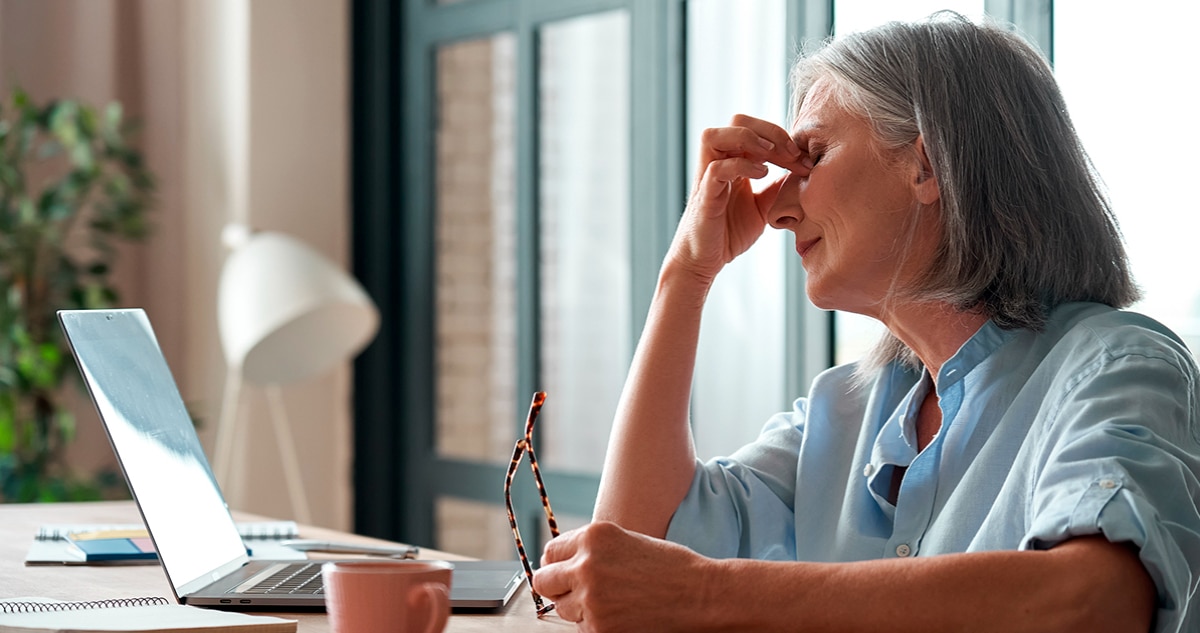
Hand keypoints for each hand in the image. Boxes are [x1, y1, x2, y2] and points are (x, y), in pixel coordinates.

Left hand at [532, 521, 717, 632]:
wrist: (700, 594)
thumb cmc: (670, 566)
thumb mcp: (625, 541)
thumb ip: (590, 549)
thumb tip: (558, 564)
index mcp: (593, 536)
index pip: (550, 553)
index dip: (558, 564)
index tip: (565, 572)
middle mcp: (586, 565)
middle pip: (545, 581)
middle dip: (557, 586)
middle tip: (577, 590)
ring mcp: (590, 598)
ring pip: (562, 607)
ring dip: (579, 606)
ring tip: (611, 601)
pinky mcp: (599, 627)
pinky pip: (581, 627)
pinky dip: (595, 624)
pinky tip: (620, 614)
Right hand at [668, 114, 807, 284]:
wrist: (704, 261)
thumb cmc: (728, 233)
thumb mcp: (763, 206)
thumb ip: (777, 187)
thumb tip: (801, 171)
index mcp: (733, 162)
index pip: (756, 129)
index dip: (782, 138)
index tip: (804, 159)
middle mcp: (717, 163)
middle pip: (737, 121)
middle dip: (769, 131)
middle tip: (791, 153)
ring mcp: (707, 178)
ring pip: (715, 135)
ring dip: (748, 139)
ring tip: (772, 156)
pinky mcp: (703, 197)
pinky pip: (715, 169)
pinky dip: (740, 166)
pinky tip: (761, 175)